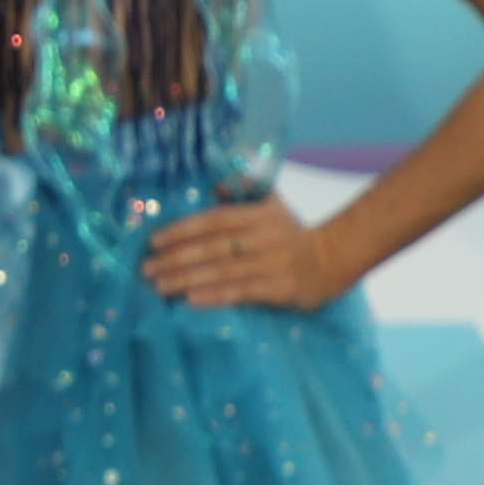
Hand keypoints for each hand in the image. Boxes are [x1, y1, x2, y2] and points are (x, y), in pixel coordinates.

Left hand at [145, 192, 341, 309]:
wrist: (336, 257)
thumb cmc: (293, 232)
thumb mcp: (272, 204)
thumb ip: (244, 191)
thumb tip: (215, 184)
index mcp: (259, 215)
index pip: (214, 221)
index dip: (183, 230)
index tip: (154, 241)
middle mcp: (264, 238)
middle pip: (214, 248)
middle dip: (177, 258)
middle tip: (147, 268)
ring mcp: (273, 264)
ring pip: (224, 271)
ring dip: (188, 279)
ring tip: (160, 286)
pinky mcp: (281, 289)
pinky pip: (243, 293)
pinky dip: (216, 296)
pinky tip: (191, 300)